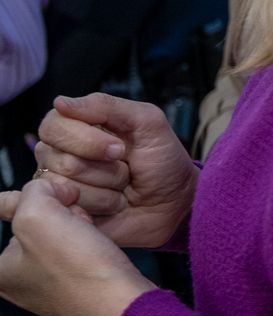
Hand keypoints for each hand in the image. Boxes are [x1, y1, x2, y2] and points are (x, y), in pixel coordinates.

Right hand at [0, 94, 197, 248]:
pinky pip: (67, 208)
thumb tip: (60, 102)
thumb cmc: (162, 160)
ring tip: (123, 187)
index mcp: (77, 127)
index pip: (53, 125)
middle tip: (126, 168)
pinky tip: (114, 205)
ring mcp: (60, 186)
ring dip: (106, 186)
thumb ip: (106, 106)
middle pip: (54, 156)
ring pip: (63, 183)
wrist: (175, 203)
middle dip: (101, 165)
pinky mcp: (65, 213)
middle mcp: (60, 155)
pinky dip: (100, 205)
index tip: (120, 148)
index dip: (85, 138)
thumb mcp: (147, 122)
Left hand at [0, 178, 152, 315]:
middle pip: (38, 222)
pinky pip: (79, 252)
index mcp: (0, 269)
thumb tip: (48, 190)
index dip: (43, 198)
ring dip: (80, 225)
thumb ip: (34, 193)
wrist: (123, 305)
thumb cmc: (80, 270)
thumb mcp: (41, 216)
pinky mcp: (75, 289)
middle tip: (78, 224)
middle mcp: (18, 280)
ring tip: (92, 238)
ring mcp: (46, 287)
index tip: (60, 204)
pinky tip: (100, 250)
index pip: (16, 210)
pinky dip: (92, 243)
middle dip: (63, 213)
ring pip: (61, 234)